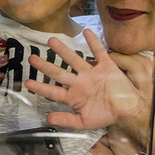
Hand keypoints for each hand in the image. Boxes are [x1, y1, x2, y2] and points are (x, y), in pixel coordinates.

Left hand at [24, 29, 146, 130]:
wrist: (127, 110)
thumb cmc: (105, 115)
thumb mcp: (84, 122)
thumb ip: (66, 120)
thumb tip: (48, 118)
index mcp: (73, 96)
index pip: (53, 91)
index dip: (40, 87)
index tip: (27, 83)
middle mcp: (79, 82)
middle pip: (59, 73)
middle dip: (45, 66)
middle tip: (32, 58)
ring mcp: (91, 73)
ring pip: (74, 59)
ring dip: (63, 50)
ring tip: (51, 41)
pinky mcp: (105, 66)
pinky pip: (99, 52)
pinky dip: (93, 42)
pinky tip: (87, 32)